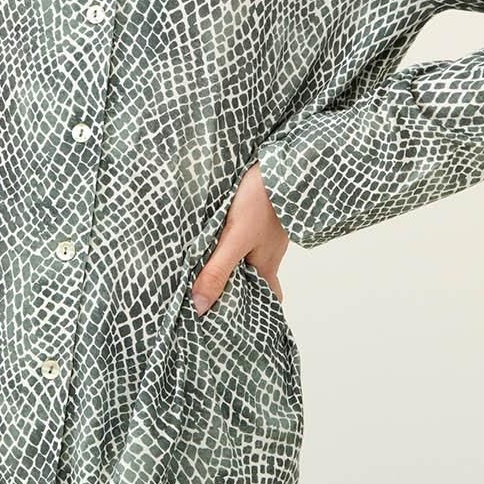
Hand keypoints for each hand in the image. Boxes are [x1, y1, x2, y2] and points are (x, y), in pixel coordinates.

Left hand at [189, 161, 288, 313]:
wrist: (283, 160)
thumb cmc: (263, 200)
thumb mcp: (234, 239)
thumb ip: (217, 271)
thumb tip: (200, 307)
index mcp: (266, 266)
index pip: (268, 299)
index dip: (255, 312)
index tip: (235, 323)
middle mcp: (269, 252)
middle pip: (254, 278)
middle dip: (236, 288)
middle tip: (209, 297)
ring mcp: (266, 232)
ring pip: (248, 255)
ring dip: (229, 262)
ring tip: (202, 268)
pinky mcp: (260, 214)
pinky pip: (245, 235)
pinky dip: (230, 241)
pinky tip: (214, 235)